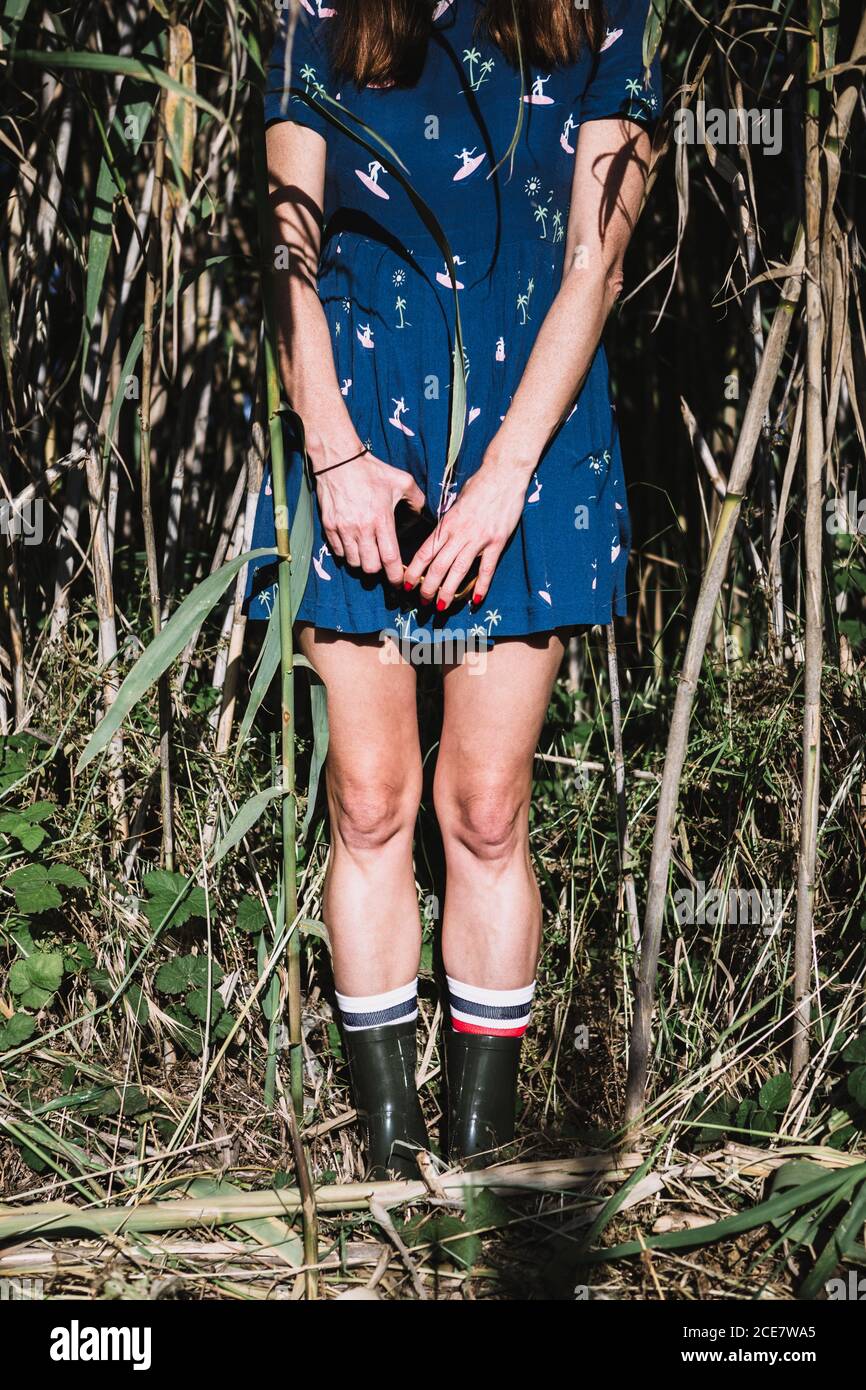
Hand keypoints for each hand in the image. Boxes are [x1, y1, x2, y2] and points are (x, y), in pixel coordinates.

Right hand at [315, 450, 424, 585]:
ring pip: (354, 563)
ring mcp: (343, 529)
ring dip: (362, 562)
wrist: (338, 460)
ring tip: (367, 553)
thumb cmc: (371, 470)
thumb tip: (422, 514)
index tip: (399, 582)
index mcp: (382, 520)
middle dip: (378, 571)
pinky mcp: (329, 527)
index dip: (395, 576)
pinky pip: (338, 552)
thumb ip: (417, 499)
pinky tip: (353, 544)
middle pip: (370, 567)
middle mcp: (361, 529)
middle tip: (382, 564)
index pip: (390, 559)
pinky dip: (347, 553)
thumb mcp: (402, 480)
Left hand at [403, 457, 528, 608]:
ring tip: (441, 608)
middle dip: (427, 588)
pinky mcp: (497, 542)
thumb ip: (448, 522)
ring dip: (448, 592)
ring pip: (459, 571)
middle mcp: (460, 533)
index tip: (406, 584)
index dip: (413, 571)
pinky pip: (487, 569)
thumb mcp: (456, 503)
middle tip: (422, 602)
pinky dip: (481, 586)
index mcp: (447, 523)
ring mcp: (479, 539)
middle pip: (438, 566)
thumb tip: (440, 537)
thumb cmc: (479, 486)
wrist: (504, 474)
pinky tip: (475, 600)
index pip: (425, 552)